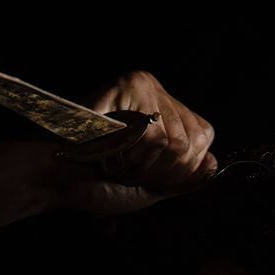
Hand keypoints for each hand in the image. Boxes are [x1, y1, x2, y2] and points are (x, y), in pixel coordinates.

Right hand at [0, 70, 217, 216]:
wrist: (59, 178)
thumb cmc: (99, 185)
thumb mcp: (152, 188)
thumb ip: (185, 180)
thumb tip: (214, 164)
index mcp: (166, 118)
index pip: (204, 141)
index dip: (182, 171)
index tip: (150, 179)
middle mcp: (160, 96)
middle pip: (191, 145)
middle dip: (163, 174)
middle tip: (129, 172)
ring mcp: (147, 88)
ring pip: (175, 143)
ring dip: (145, 168)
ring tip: (118, 162)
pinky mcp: (133, 86)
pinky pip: (156, 135)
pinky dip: (134, 157)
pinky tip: (113, 152)